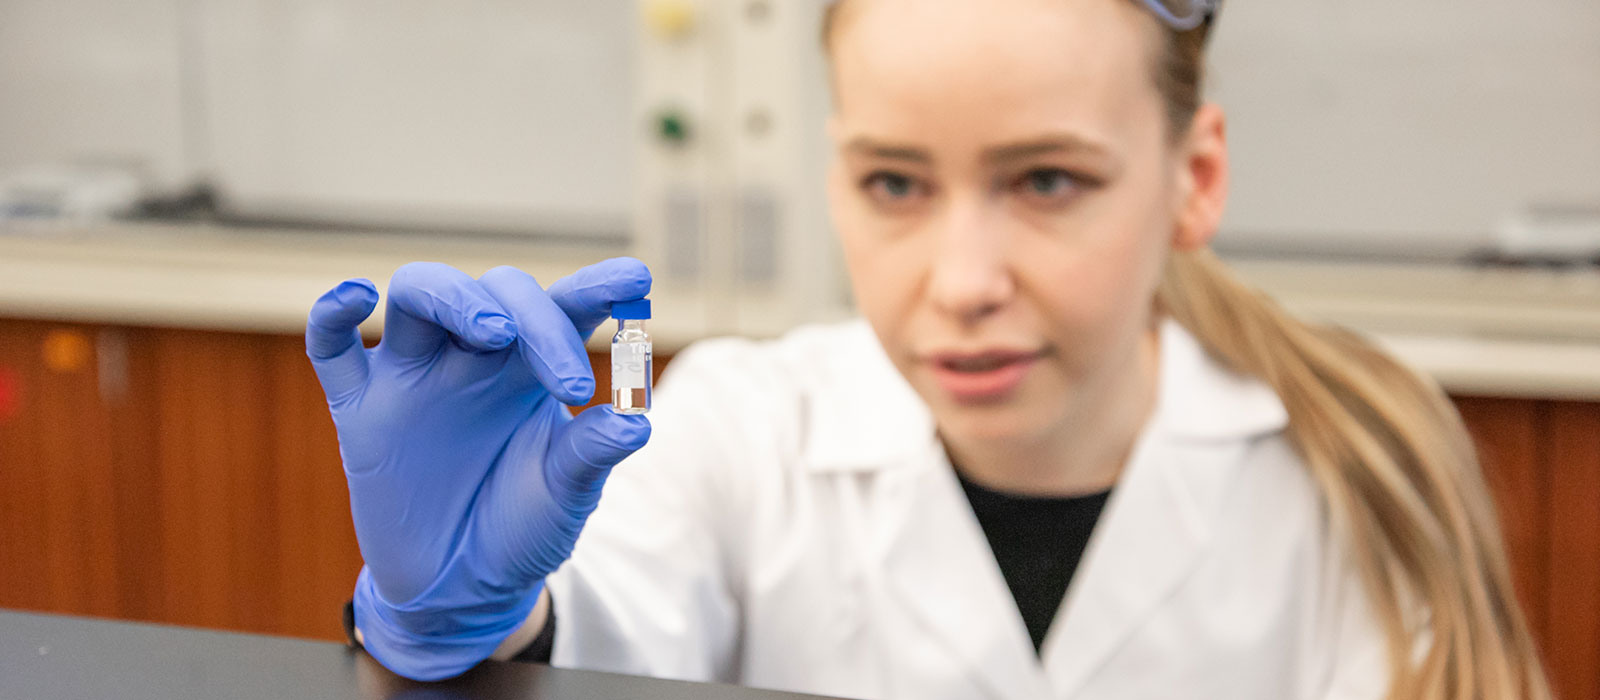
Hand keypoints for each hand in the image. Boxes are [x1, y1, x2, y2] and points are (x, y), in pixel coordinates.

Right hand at [305, 259, 651, 679]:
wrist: (460, 588)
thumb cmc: (521, 528)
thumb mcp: (566, 495)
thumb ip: (591, 453)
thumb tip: (636, 422)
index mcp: (532, 367)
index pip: (564, 308)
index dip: (597, 287)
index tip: (636, 279)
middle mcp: (473, 357)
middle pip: (495, 292)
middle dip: (535, 317)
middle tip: (570, 377)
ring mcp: (413, 376)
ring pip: (416, 294)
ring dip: (453, 297)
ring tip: (492, 330)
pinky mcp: (359, 409)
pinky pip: (330, 347)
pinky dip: (332, 313)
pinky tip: (354, 296)